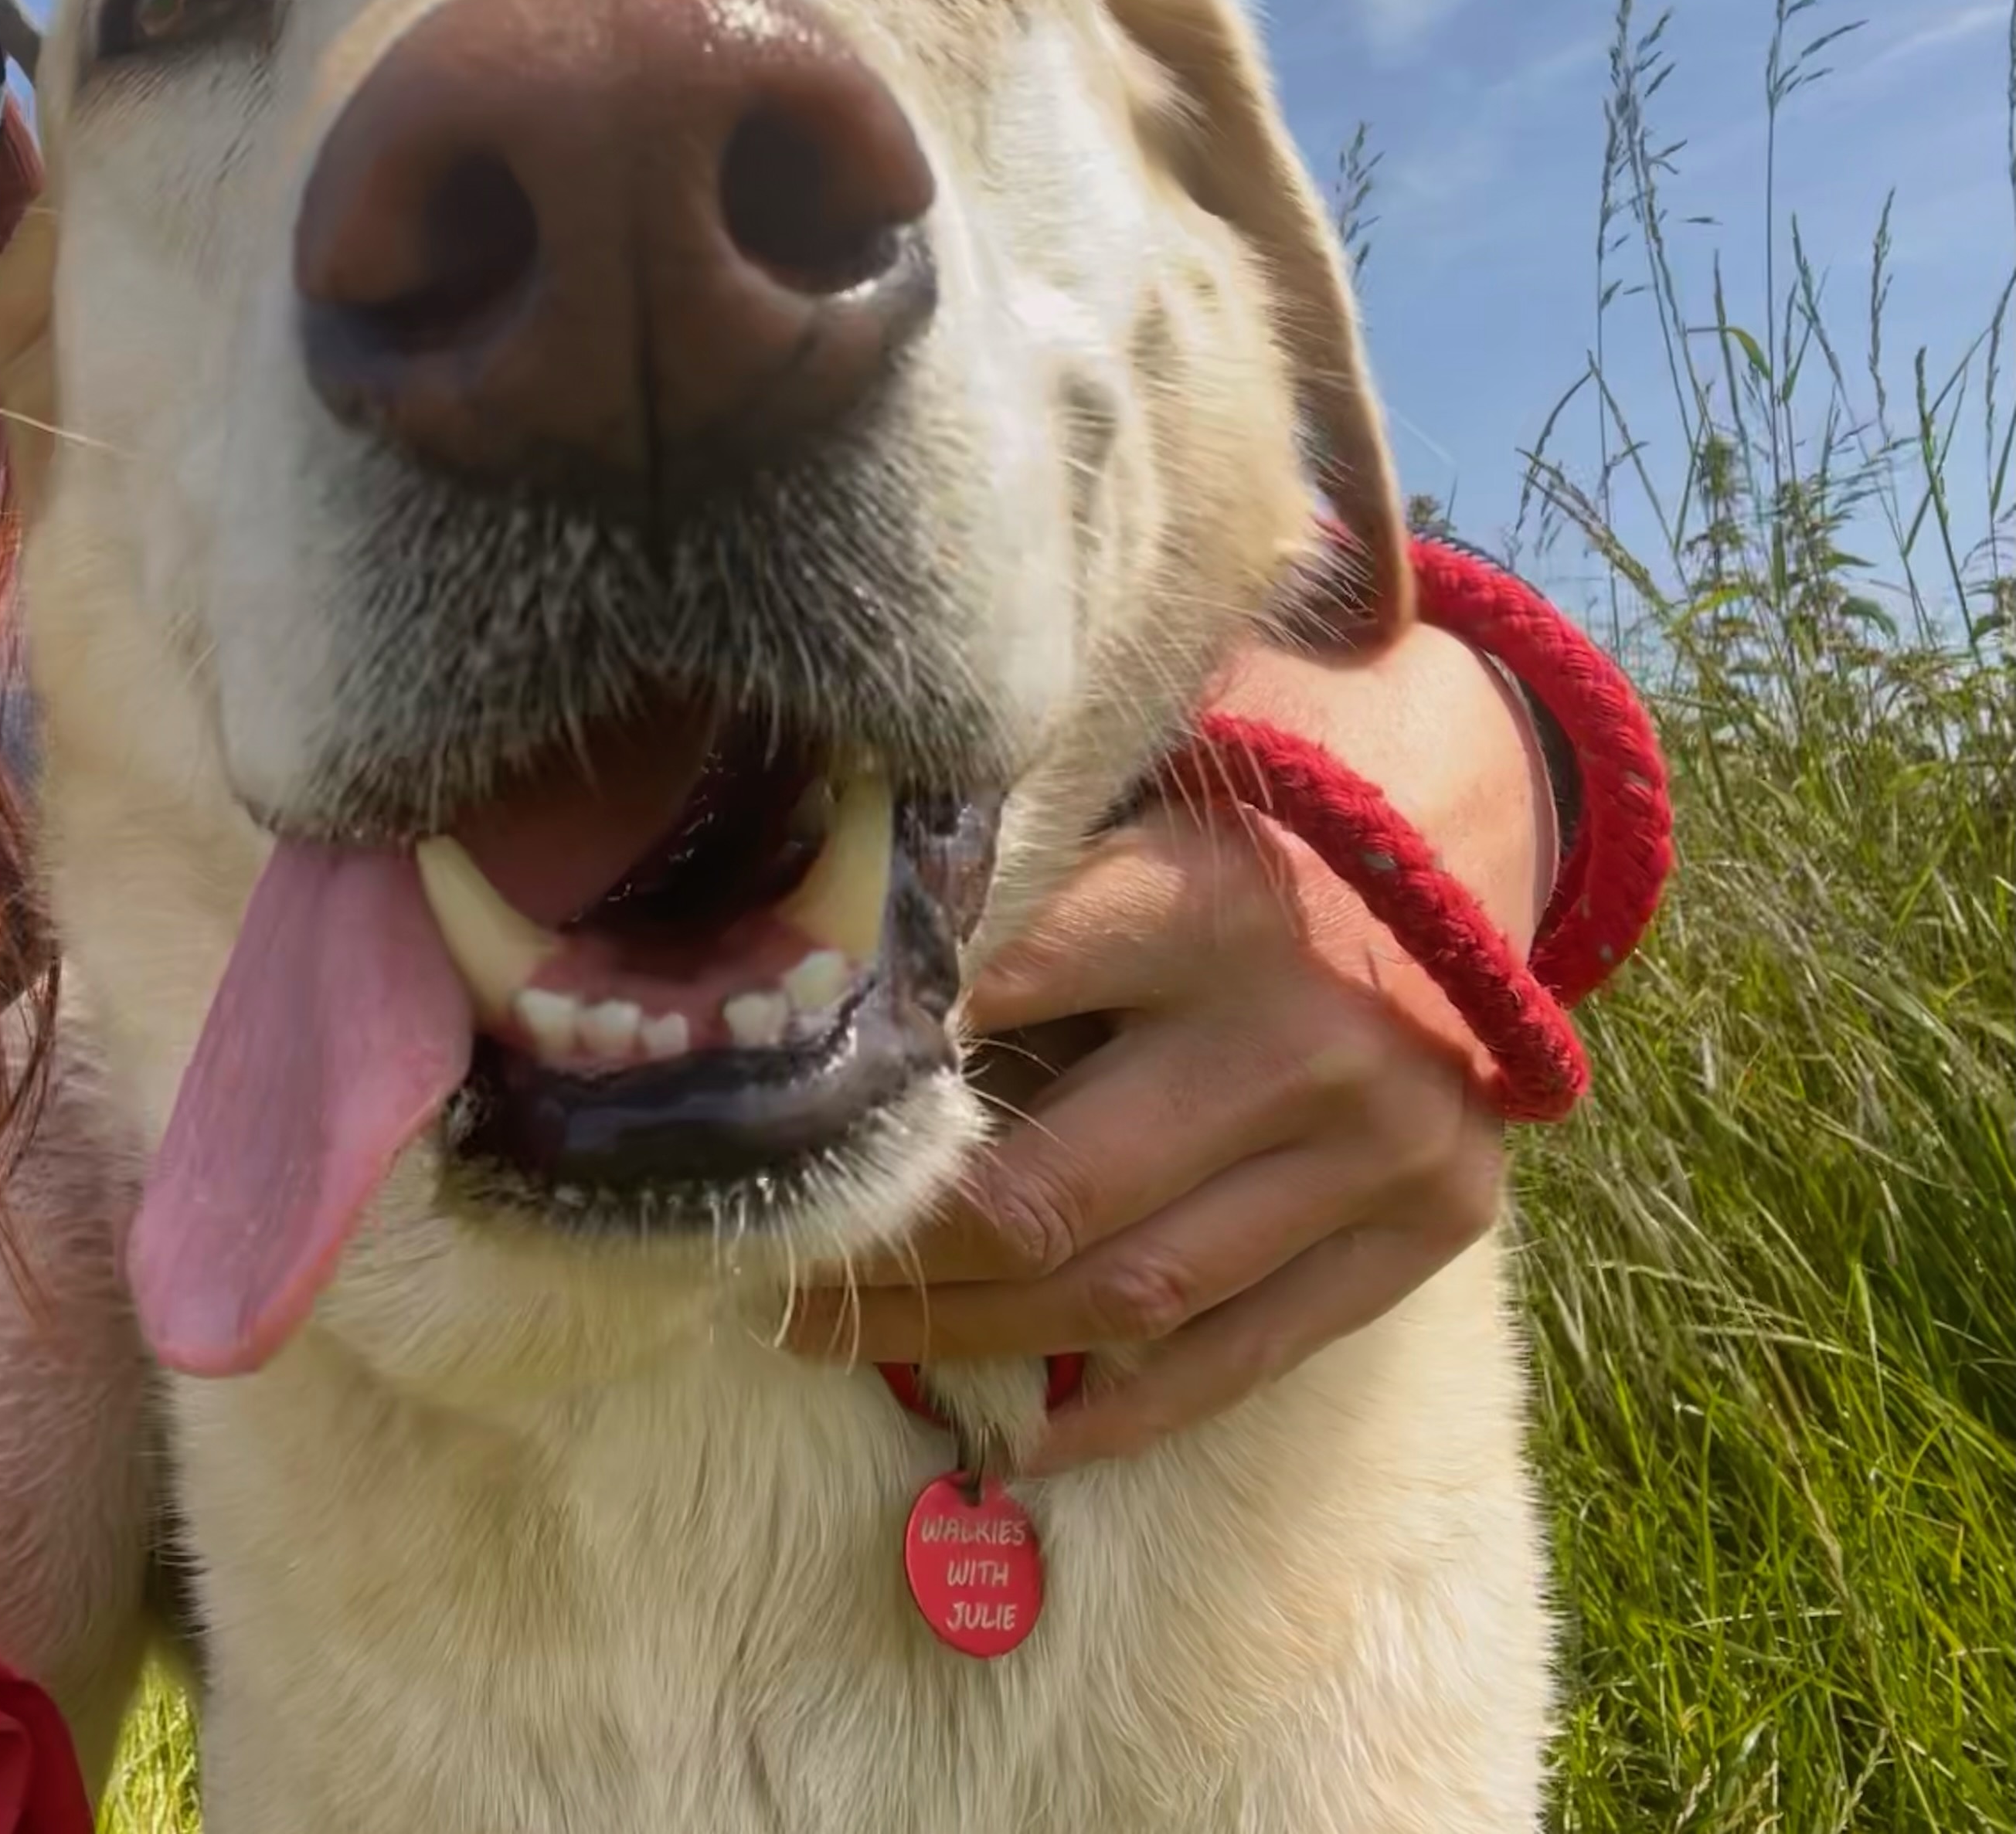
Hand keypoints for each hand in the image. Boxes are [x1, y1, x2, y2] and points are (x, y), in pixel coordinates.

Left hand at [788, 622, 1559, 1470]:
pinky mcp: (1431, 1222)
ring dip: (967, 1341)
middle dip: (890, 1259)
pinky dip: (1123, 1408)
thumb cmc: (1240, 806)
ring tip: (844, 1342)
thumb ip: (1010, 877)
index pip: (995, 1012)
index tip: (759, 1131)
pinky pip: (1247, 1354)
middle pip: (1044, 1199)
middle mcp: (1302, 1036)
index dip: (868, 1086)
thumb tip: (822, 986)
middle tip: (777, 1276)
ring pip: (1126, 1297)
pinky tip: (1017, 1437)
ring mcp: (1381, 1143)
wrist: (1470, 823)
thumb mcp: (1126, 791)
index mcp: (1207, 903)